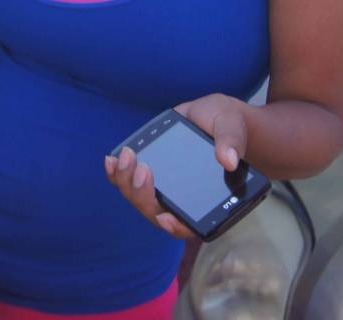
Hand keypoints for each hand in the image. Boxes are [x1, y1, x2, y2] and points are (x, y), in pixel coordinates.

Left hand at [104, 93, 248, 239]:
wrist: (210, 116)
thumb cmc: (226, 126)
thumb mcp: (231, 127)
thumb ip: (231, 143)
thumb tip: (229, 160)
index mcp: (207, 201)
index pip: (191, 225)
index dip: (176, 227)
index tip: (165, 217)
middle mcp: (181, 201)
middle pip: (156, 212)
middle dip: (143, 194)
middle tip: (143, 169)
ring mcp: (162, 190)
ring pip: (139, 198)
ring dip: (126, 181)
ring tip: (126, 156)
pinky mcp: (148, 174)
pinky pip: (128, 181)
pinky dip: (117, 173)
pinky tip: (111, 159)